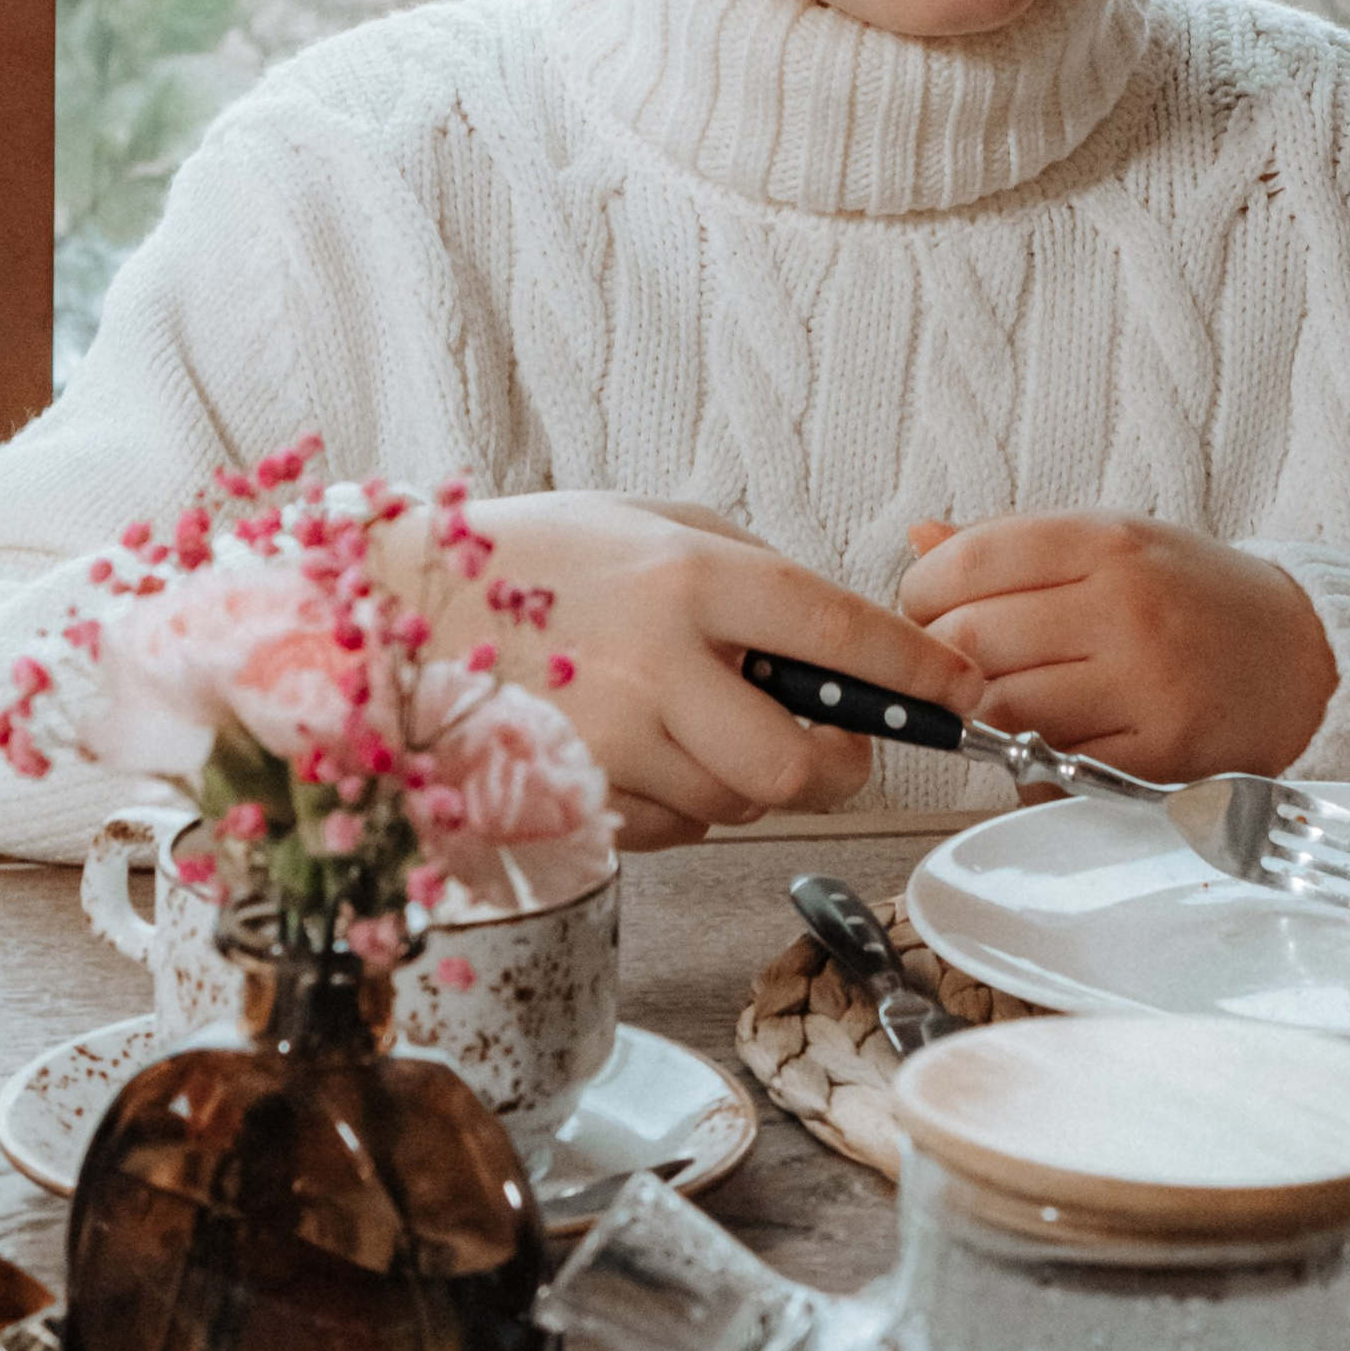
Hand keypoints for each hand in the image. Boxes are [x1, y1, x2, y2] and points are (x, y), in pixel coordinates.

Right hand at [444, 495, 978, 851]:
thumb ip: (743, 571)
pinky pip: (669, 828)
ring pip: (734, 806)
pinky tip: (629, 747)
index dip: (916, 673)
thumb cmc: (524, 558)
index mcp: (689, 577)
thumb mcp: (644, 522)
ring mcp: (610, 742)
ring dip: (738, 780)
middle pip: (799, 768)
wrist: (388, 609)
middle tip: (829, 748)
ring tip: (683, 719)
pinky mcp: (571, 800)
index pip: (839, 633)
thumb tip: (834, 636)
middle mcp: (657, 664)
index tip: (961, 692)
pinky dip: (674, 802)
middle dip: (833, 769)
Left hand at [897, 512, 1336, 783]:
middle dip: (939, 661)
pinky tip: (1046, 740)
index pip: (969, 561)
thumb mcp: (1113, 543)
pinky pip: (1053, 769)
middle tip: (951, 666)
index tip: (925, 606)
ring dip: (980, 716)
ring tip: (999, 702)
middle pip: (972, 642)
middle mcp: (1125, 608)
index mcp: (1107, 541)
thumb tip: (920, 540)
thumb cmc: (1193, 597)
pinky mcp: (1160, 753)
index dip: (922, 591)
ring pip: (1003, 712)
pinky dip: (1029, 764)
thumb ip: (1015, 547)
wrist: (1305, 657)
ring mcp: (1145, 684)